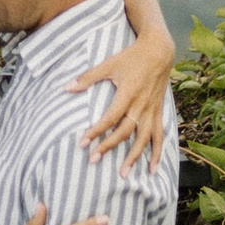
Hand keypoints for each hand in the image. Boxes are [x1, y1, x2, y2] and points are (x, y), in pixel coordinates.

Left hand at [73, 31, 175, 170]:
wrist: (159, 51)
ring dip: (134, 157)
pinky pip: (159, 136)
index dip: (96, 131)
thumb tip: (66, 88)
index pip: (110, 118)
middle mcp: (141, 106)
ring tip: (124, 173)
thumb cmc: (132, 57)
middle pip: (124, 132)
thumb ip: (88, 77)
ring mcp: (151, 111)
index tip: (83, 143)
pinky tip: (153, 169)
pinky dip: (157, 153)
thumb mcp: (109, 64)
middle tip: (93, 160)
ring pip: (144, 139)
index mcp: (128, 94)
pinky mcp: (158, 113)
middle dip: (109, 147)